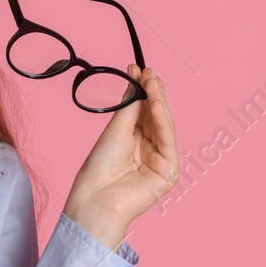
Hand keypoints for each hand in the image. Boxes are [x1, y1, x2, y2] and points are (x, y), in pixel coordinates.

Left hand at [61, 62, 178, 248]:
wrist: (96, 198)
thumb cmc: (100, 168)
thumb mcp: (115, 131)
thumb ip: (130, 108)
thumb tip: (136, 82)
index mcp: (134, 140)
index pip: (144, 110)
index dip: (143, 90)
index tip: (138, 68)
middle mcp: (149, 149)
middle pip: (156, 116)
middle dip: (153, 92)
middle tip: (148, 71)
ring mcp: (160, 160)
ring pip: (163, 125)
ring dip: (158, 102)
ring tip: (152, 82)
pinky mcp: (168, 172)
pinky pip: (168, 141)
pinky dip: (162, 122)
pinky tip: (155, 105)